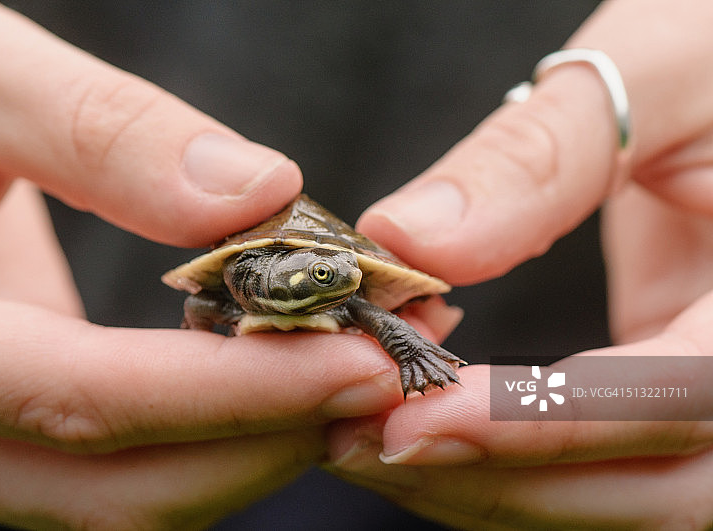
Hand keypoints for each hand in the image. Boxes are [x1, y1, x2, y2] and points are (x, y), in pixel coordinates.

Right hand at [0, 3, 410, 528]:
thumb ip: (98, 132)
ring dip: (250, 445)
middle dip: (265, 442)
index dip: (239, 391)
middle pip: (114, 489)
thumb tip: (257, 192)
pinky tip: (279, 365)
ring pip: (119, 494)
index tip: (366, 361)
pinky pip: (115, 455)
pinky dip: (211, 425)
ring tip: (352, 370)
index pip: (84, 401)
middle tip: (384, 372)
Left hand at [328, 0, 712, 527]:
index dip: (538, 423)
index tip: (412, 418)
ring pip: (620, 496)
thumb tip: (408, 242)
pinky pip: (598, 460)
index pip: (675, 399)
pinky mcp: (676, 392)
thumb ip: (537, 159)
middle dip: (493, 480)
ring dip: (486, 486)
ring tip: (365, 444)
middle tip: (358, 442)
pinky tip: (424, 422)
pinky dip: (506, 460)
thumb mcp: (654, 76)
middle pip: (649, 490)